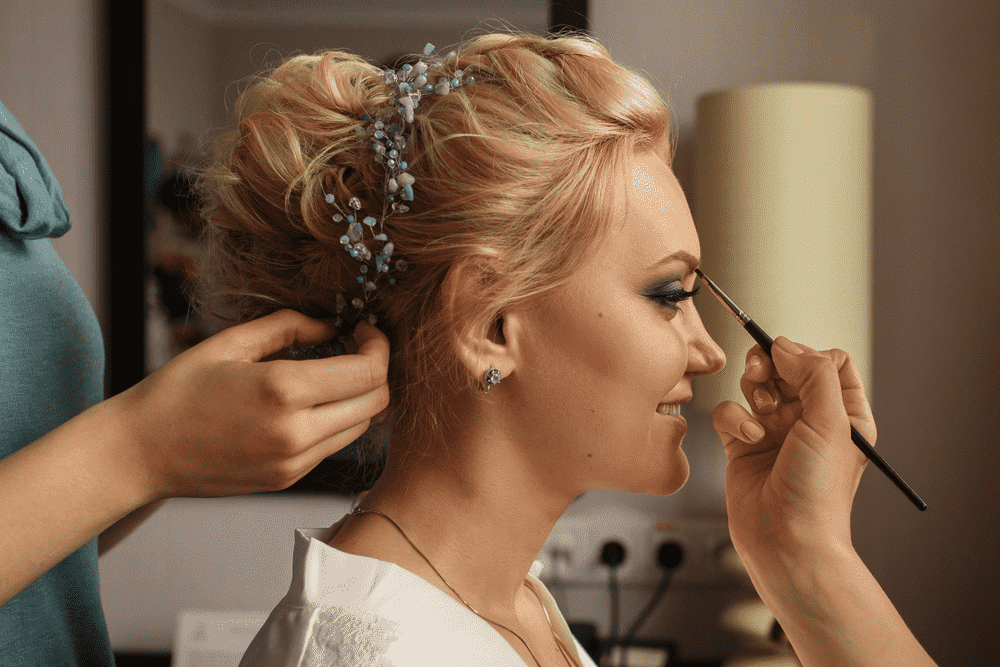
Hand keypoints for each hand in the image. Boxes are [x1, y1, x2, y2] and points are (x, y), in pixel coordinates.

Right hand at [109, 310, 389, 501]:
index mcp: (283, 390)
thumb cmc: (178, 390)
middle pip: (376, 402)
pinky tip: (313, 401)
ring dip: (360, 397)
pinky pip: (333, 446)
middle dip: (378, 370)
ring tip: (335, 372)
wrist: (139, 453)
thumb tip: (332, 326)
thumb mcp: (231, 343)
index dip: (379, 346)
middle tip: (357, 347)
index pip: (368, 371)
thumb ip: (289, 327)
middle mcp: (296, 432)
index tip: (365, 329)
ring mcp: (294, 462)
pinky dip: (337, 420)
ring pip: (361, 427)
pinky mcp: (288, 480)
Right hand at [711, 336, 875, 560]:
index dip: (807, 356)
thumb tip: (785, 346)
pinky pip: (729, 412)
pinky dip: (734, 420)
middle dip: (771, 365)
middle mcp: (809, 420)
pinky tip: (747, 440)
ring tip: (760, 409)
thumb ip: (813, 373)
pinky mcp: (742, 445)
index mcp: (843, 414)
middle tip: (762, 372)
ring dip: (753, 389)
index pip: (828, 362)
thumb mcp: (831, 422)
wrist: (787, 541)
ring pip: (756, 385)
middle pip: (786, 367)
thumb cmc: (818, 493)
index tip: (793, 365)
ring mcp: (774, 432)